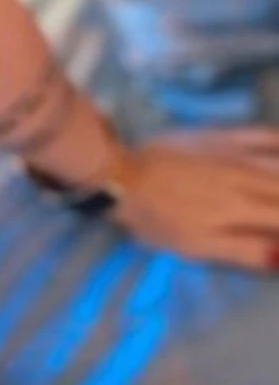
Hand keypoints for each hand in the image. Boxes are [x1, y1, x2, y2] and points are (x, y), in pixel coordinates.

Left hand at [110, 128, 278, 270]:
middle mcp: (249, 178)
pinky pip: (262, 134)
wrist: (121, 173)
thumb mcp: (197, 246)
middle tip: (278, 214)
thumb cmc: (156, 217)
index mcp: (244, 209)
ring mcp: (236, 153)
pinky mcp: (221, 135)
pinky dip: (278, 141)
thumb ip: (245, 251)